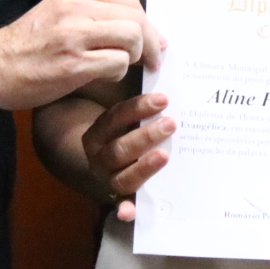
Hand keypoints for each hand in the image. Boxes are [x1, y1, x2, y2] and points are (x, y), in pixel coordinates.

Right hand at [0, 0, 162, 110]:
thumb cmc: (30, 44)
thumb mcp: (61, 12)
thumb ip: (96, 14)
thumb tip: (143, 29)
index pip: (129, 1)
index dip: (147, 23)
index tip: (153, 39)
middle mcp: (76, 6)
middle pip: (136, 18)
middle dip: (151, 41)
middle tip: (152, 59)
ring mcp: (74, 34)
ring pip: (133, 38)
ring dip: (136, 56)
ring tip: (123, 66)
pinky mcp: (74, 63)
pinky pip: (118, 63)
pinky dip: (119, 72)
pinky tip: (105, 76)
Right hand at [81, 91, 174, 220]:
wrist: (104, 162)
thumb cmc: (125, 131)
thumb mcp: (126, 114)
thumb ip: (142, 97)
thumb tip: (166, 54)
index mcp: (98, 134)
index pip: (115, 118)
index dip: (138, 108)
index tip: (163, 99)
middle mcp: (100, 158)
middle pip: (120, 149)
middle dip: (146, 136)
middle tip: (171, 124)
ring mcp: (109, 180)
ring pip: (123, 177)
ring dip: (143, 168)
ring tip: (165, 155)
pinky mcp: (121, 199)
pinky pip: (122, 207)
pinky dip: (125, 211)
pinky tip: (129, 214)